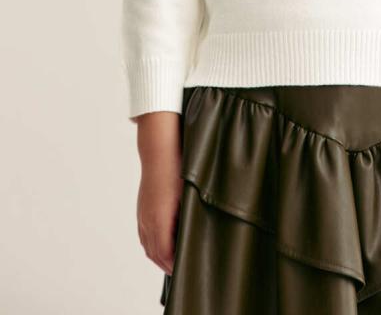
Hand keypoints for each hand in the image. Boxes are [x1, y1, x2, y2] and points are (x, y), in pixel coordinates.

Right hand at [134, 111, 183, 275]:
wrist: (158, 150)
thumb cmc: (177, 169)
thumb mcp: (188, 195)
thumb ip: (189, 218)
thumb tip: (196, 236)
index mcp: (160, 220)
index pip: (166, 254)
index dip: (176, 266)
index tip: (188, 271)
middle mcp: (148, 221)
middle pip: (155, 255)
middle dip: (168, 266)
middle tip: (184, 272)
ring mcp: (142, 216)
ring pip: (148, 247)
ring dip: (160, 258)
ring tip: (175, 263)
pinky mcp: (141, 210)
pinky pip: (144, 236)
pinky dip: (153, 247)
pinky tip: (163, 246)